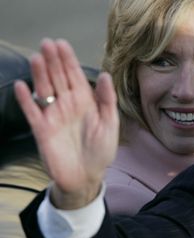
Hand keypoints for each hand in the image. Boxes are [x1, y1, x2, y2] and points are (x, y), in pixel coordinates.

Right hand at [14, 39, 118, 208]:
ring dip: (39, 74)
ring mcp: (53, 116)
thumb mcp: (110, 124)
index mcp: (85, 102)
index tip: (62, 44)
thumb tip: (105, 75)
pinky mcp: (42, 130)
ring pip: (44, 90)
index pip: (75, 76)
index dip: (68, 60)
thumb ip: (107, 100)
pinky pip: (32, 112)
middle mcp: (67, 105)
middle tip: (47, 43)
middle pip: (58, 78)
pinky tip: (22, 87)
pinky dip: (26, 100)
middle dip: (53, 61)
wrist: (87, 177)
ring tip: (37, 58)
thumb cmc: (101, 151)